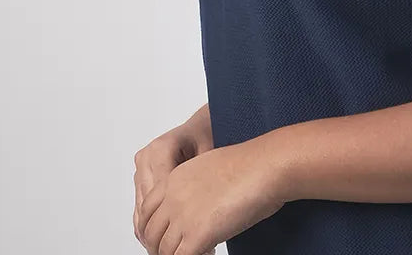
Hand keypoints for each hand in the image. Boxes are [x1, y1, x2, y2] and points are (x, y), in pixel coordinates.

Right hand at [133, 120, 212, 250]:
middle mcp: (146, 159)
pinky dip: (151, 226)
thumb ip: (198, 177)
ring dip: (156, 232)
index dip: (176, 217)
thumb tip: (202, 208)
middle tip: (184, 244)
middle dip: (165, 229)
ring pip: (141, 211)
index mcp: (160, 150)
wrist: (199, 127)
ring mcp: (140, 169)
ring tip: (177, 244)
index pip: (161, 194)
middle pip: (148, 206)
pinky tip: (167, 238)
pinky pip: (140, 210)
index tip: (191, 232)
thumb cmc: (207, 135)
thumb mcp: (209, 155)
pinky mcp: (140, 179)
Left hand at [137, 134, 287, 254]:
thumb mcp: (210, 167)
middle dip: (160, 246)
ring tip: (196, 252)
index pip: (146, 211)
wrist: (265, 166)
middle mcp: (173, 197)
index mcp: (175, 178)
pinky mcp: (198, 235)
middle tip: (177, 252)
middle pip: (150, 233)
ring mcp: (183, 217)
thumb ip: (194, 187)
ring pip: (163, 250)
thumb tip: (196, 206)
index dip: (152, 228)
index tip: (161, 238)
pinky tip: (208, 253)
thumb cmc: (250, 164)